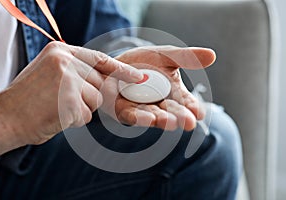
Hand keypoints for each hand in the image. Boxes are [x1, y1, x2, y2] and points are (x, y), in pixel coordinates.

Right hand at [0, 41, 142, 154]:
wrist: (4, 118)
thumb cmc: (29, 99)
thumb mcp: (51, 74)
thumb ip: (76, 72)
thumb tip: (106, 81)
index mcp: (60, 51)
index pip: (100, 58)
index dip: (121, 69)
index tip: (138, 77)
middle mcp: (65, 61)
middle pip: (99, 83)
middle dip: (88, 97)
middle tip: (62, 101)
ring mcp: (68, 80)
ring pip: (95, 101)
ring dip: (80, 109)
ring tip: (56, 107)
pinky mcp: (69, 100)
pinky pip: (86, 115)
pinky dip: (74, 120)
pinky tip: (55, 116)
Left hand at [100, 46, 215, 130]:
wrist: (117, 63)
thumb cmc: (145, 61)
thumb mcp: (166, 56)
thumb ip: (186, 57)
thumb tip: (212, 56)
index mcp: (174, 93)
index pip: (186, 102)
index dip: (193, 107)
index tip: (200, 113)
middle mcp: (160, 104)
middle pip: (172, 112)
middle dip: (180, 117)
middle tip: (189, 122)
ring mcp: (142, 109)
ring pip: (154, 116)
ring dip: (162, 120)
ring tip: (170, 123)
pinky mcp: (124, 112)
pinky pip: (132, 116)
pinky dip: (140, 118)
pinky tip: (149, 119)